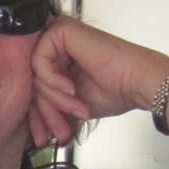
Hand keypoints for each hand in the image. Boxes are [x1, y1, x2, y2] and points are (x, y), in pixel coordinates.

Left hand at [26, 17, 168, 147]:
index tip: (42, 137)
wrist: (137, 83)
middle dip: (45, 112)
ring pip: (34, 75)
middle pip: (31, 82)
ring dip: (55, 99)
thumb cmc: (114, 90)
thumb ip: (49, 109)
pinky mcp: (61, 30)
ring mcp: (57, 35)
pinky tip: (72, 88)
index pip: (32, 88)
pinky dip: (54, 81)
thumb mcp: (70, 107)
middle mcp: (55, 45)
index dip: (37, 116)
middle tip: (60, 130)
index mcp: (57, 59)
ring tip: (77, 107)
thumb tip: (32, 133)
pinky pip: (40, 61)